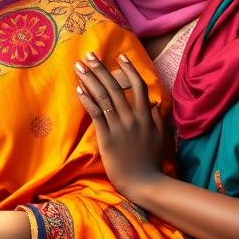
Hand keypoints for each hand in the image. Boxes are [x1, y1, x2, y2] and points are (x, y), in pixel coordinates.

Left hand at [74, 52, 164, 198]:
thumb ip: (156, 119)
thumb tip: (152, 102)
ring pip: (103, 97)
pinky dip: (87, 100)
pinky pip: (96, 114)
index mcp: (146, 116)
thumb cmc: (151, 162)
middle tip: (89, 55)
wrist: (143, 183)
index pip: (138, 86)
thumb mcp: (160, 137)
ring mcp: (119, 127)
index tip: (121, 57)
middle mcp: (133, 118)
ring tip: (79, 67)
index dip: (129, 70)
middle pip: (115, 87)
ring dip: (90, 80)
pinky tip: (79, 90)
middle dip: (101, 69)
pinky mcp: (107, 138)